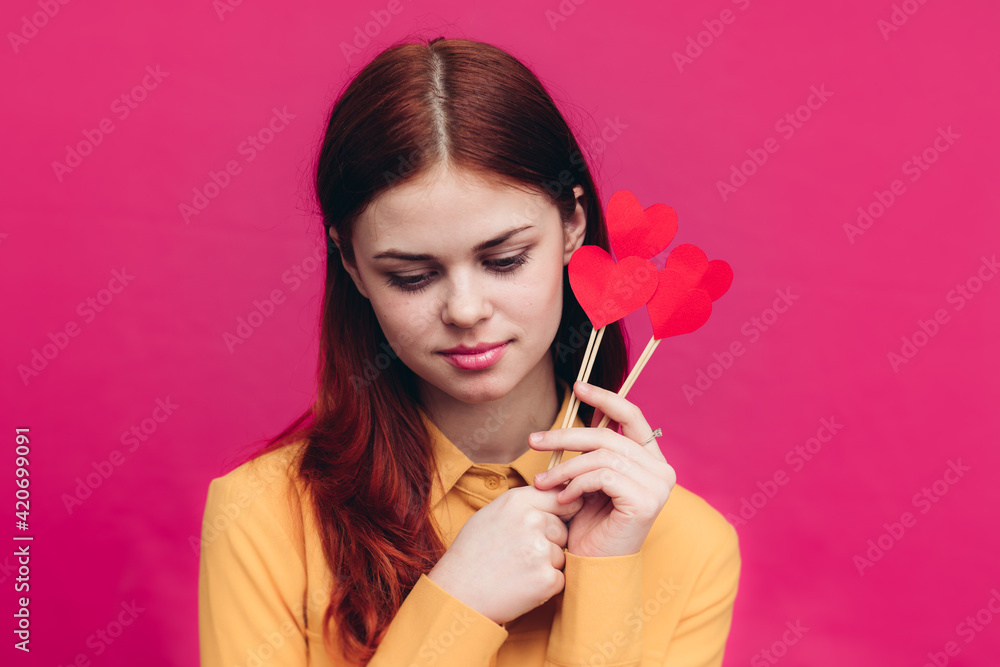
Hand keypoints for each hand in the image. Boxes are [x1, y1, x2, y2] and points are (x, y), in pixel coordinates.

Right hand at [427, 485, 583, 624]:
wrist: (457, 594)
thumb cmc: (472, 553)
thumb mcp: (491, 514)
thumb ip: (523, 504)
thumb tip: (558, 496)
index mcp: (517, 501)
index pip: (559, 497)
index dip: (560, 511)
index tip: (555, 522)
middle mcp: (531, 521)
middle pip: (561, 529)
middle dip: (549, 542)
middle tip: (519, 556)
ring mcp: (540, 550)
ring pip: (561, 555)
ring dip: (546, 565)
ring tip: (516, 571)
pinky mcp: (547, 579)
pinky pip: (559, 578)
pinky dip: (545, 585)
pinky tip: (521, 586)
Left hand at [528, 380, 675, 557]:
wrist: (594, 570)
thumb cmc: (589, 527)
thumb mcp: (587, 481)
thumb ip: (590, 453)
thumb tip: (574, 417)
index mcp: (650, 460)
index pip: (632, 415)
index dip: (605, 397)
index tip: (577, 387)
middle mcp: (661, 469)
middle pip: (608, 435)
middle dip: (565, 436)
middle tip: (533, 441)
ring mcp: (658, 485)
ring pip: (601, 456)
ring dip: (564, 467)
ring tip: (542, 484)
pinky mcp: (646, 501)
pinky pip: (602, 476)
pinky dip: (576, 484)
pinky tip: (564, 500)